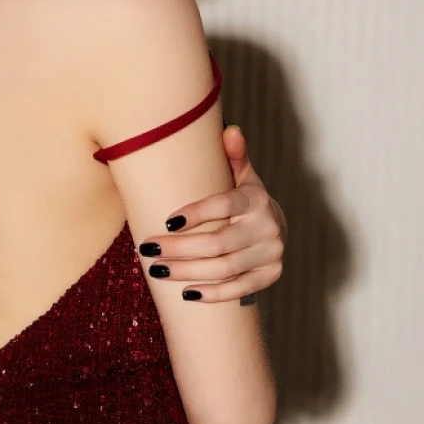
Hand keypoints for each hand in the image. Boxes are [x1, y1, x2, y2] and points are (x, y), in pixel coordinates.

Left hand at [138, 124, 286, 303]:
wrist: (275, 226)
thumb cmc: (244, 199)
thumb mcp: (240, 175)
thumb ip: (232, 156)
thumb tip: (229, 130)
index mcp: (256, 199)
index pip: (224, 205)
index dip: (196, 214)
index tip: (167, 221)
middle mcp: (269, 227)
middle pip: (218, 243)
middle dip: (179, 249)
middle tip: (148, 250)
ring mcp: (271, 253)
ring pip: (224, 268)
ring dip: (187, 272)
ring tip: (157, 270)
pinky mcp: (271, 275)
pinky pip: (239, 289)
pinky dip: (212, 293)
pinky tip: (186, 293)